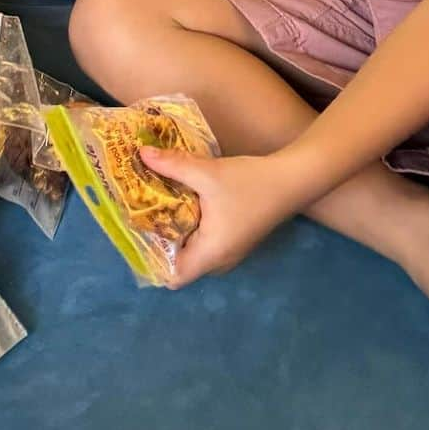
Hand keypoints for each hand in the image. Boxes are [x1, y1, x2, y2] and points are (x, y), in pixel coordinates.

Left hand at [140, 147, 293, 287]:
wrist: (292, 179)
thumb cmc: (250, 183)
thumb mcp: (208, 173)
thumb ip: (173, 165)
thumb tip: (141, 153)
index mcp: (211, 254)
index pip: (173, 277)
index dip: (152, 260)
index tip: (136, 234)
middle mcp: (219, 261)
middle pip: (180, 263)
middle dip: (160, 240)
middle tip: (140, 214)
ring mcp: (229, 252)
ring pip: (193, 251)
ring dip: (176, 231)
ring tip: (156, 205)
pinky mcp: (235, 238)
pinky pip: (204, 241)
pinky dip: (191, 226)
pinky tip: (183, 200)